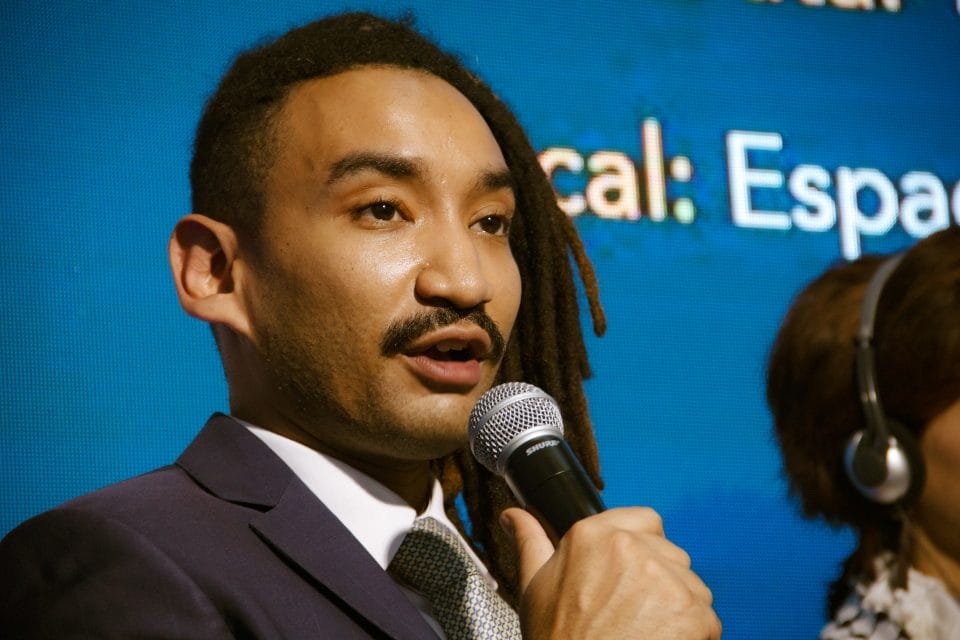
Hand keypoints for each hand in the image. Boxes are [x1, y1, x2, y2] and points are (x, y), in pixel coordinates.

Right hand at [500, 506, 720, 638]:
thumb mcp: (533, 587)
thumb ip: (530, 541)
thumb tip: (514, 515)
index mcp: (593, 536)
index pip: (646, 519)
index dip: (643, 545)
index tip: (633, 572)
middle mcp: (632, 549)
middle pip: (671, 554)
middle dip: (661, 580)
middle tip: (634, 612)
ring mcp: (665, 579)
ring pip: (691, 585)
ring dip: (678, 607)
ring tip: (647, 631)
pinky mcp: (692, 611)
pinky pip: (707, 617)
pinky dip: (694, 635)